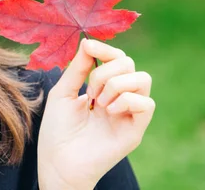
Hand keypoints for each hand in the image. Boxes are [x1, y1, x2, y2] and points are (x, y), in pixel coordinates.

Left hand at [37, 38, 154, 189]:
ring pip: (143, 79)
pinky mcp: (135, 130)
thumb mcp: (63, 92)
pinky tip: (108, 111)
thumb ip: (77, 68)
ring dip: (116, 85)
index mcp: (103, 87)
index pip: (117, 58)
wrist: (58, 162)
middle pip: (130, 64)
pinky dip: (127, 100)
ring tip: (98, 103)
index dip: (106, 49)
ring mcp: (129, 113)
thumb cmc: (57, 130)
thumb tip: (88, 42)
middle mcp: (119, 98)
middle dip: (106, 71)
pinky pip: (147, 104)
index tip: (89, 47)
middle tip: (89, 92)